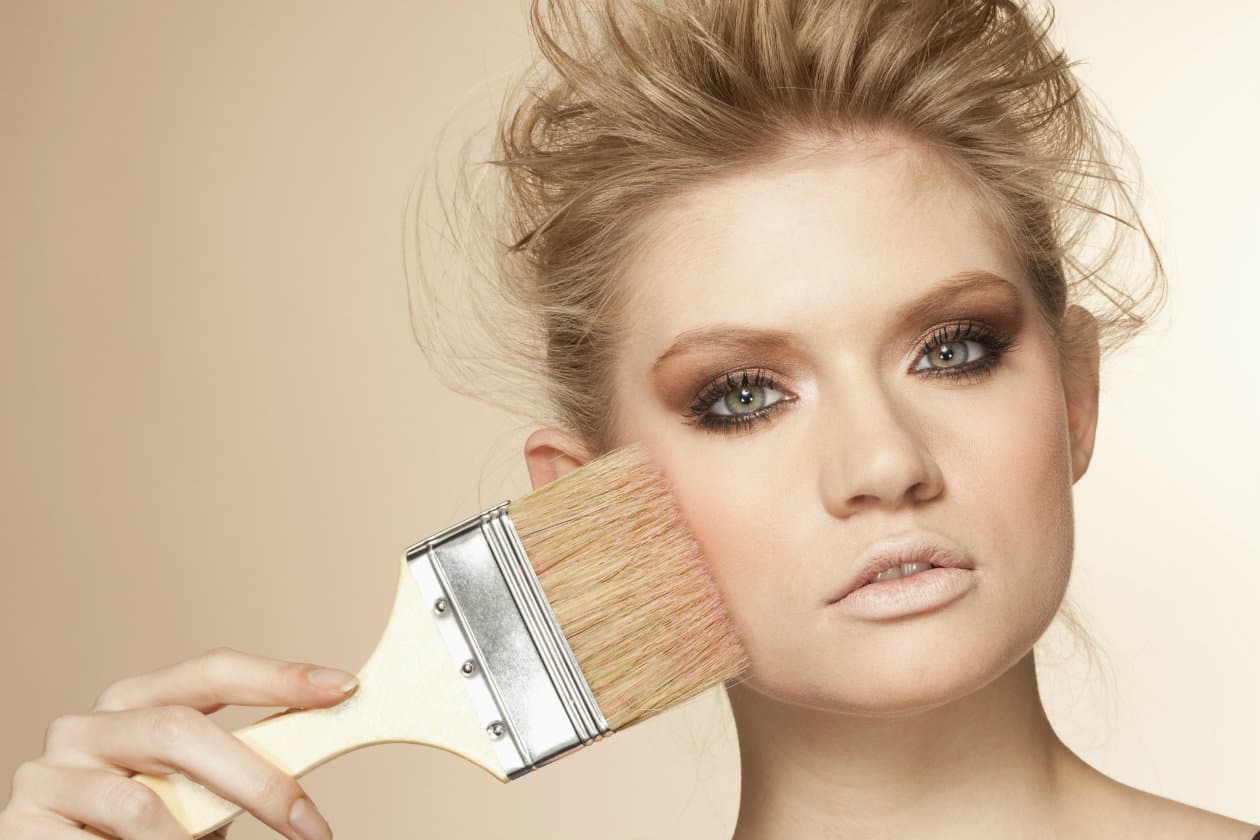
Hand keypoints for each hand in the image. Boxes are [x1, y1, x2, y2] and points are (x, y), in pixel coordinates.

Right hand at [0, 646, 359, 838]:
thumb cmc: (144, 830)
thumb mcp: (195, 789)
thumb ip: (239, 762)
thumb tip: (324, 736)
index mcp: (137, 701)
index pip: (212, 670)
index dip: (278, 676)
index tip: (343, 687)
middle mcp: (89, 724)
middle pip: (182, 730)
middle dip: (256, 780)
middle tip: (307, 824)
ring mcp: (50, 772)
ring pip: (142, 806)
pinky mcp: (23, 825)